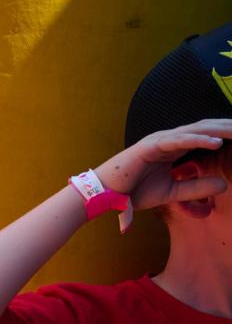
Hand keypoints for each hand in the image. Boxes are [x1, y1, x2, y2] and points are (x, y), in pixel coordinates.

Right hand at [95, 120, 231, 209]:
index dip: (225, 134)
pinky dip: (198, 140)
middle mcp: (168, 139)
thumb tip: (224, 185)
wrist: (105, 195)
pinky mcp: (150, 146)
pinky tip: (216, 142)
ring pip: (196, 130)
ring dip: (219, 130)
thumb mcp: (172, 193)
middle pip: (205, 128)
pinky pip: (179, 141)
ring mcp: (159, 140)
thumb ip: (196, 188)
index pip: (205, 135)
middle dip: (227, 127)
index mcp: (173, 147)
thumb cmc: (132, 192)